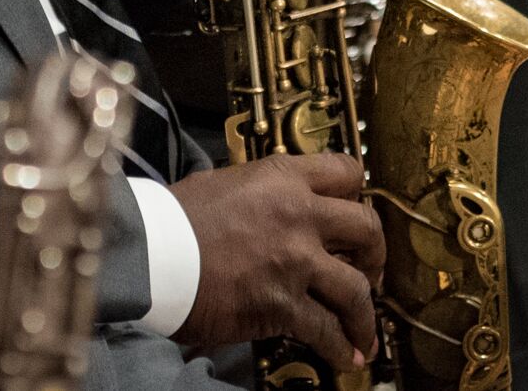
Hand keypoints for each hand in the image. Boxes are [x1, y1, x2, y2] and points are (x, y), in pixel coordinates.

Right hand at [170, 153, 384, 363]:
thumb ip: (259, 191)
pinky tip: (345, 355)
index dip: (358, 194)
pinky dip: (341, 346)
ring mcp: (296, 260)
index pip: (346, 172)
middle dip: (375, 254)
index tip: (357, 212)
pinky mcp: (283, 303)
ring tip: (363, 329)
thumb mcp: (224, 183)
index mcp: (283, 178)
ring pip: (356, 288)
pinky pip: (326, 329)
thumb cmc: (174, 219)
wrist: (152, 253)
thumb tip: (268, 204)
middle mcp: (299, 214)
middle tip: (369, 268)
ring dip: (365, 313)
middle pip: (367, 228)